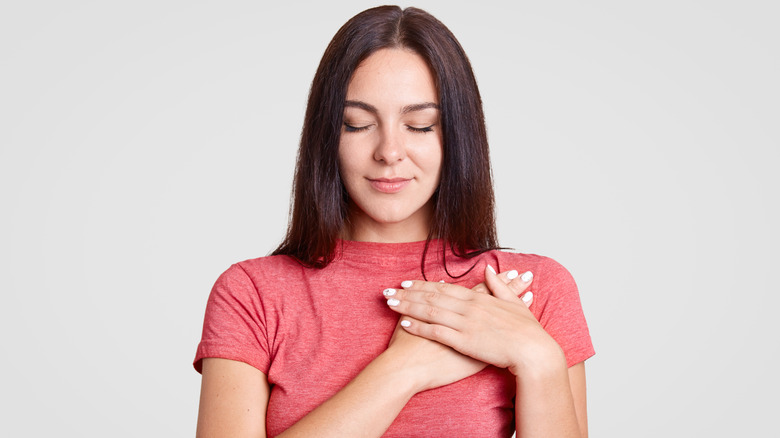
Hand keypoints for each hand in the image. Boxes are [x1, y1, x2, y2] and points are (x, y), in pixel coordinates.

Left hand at [386, 265, 561, 375]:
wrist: (534, 351)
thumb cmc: (527, 331)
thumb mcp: (514, 302)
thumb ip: (498, 285)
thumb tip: (489, 269)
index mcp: (479, 298)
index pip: (445, 288)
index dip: (424, 284)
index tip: (408, 282)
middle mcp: (469, 307)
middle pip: (432, 297)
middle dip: (409, 293)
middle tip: (390, 290)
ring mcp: (465, 323)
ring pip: (430, 311)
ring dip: (408, 306)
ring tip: (390, 303)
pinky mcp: (464, 341)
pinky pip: (436, 332)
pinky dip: (419, 327)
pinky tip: (404, 324)